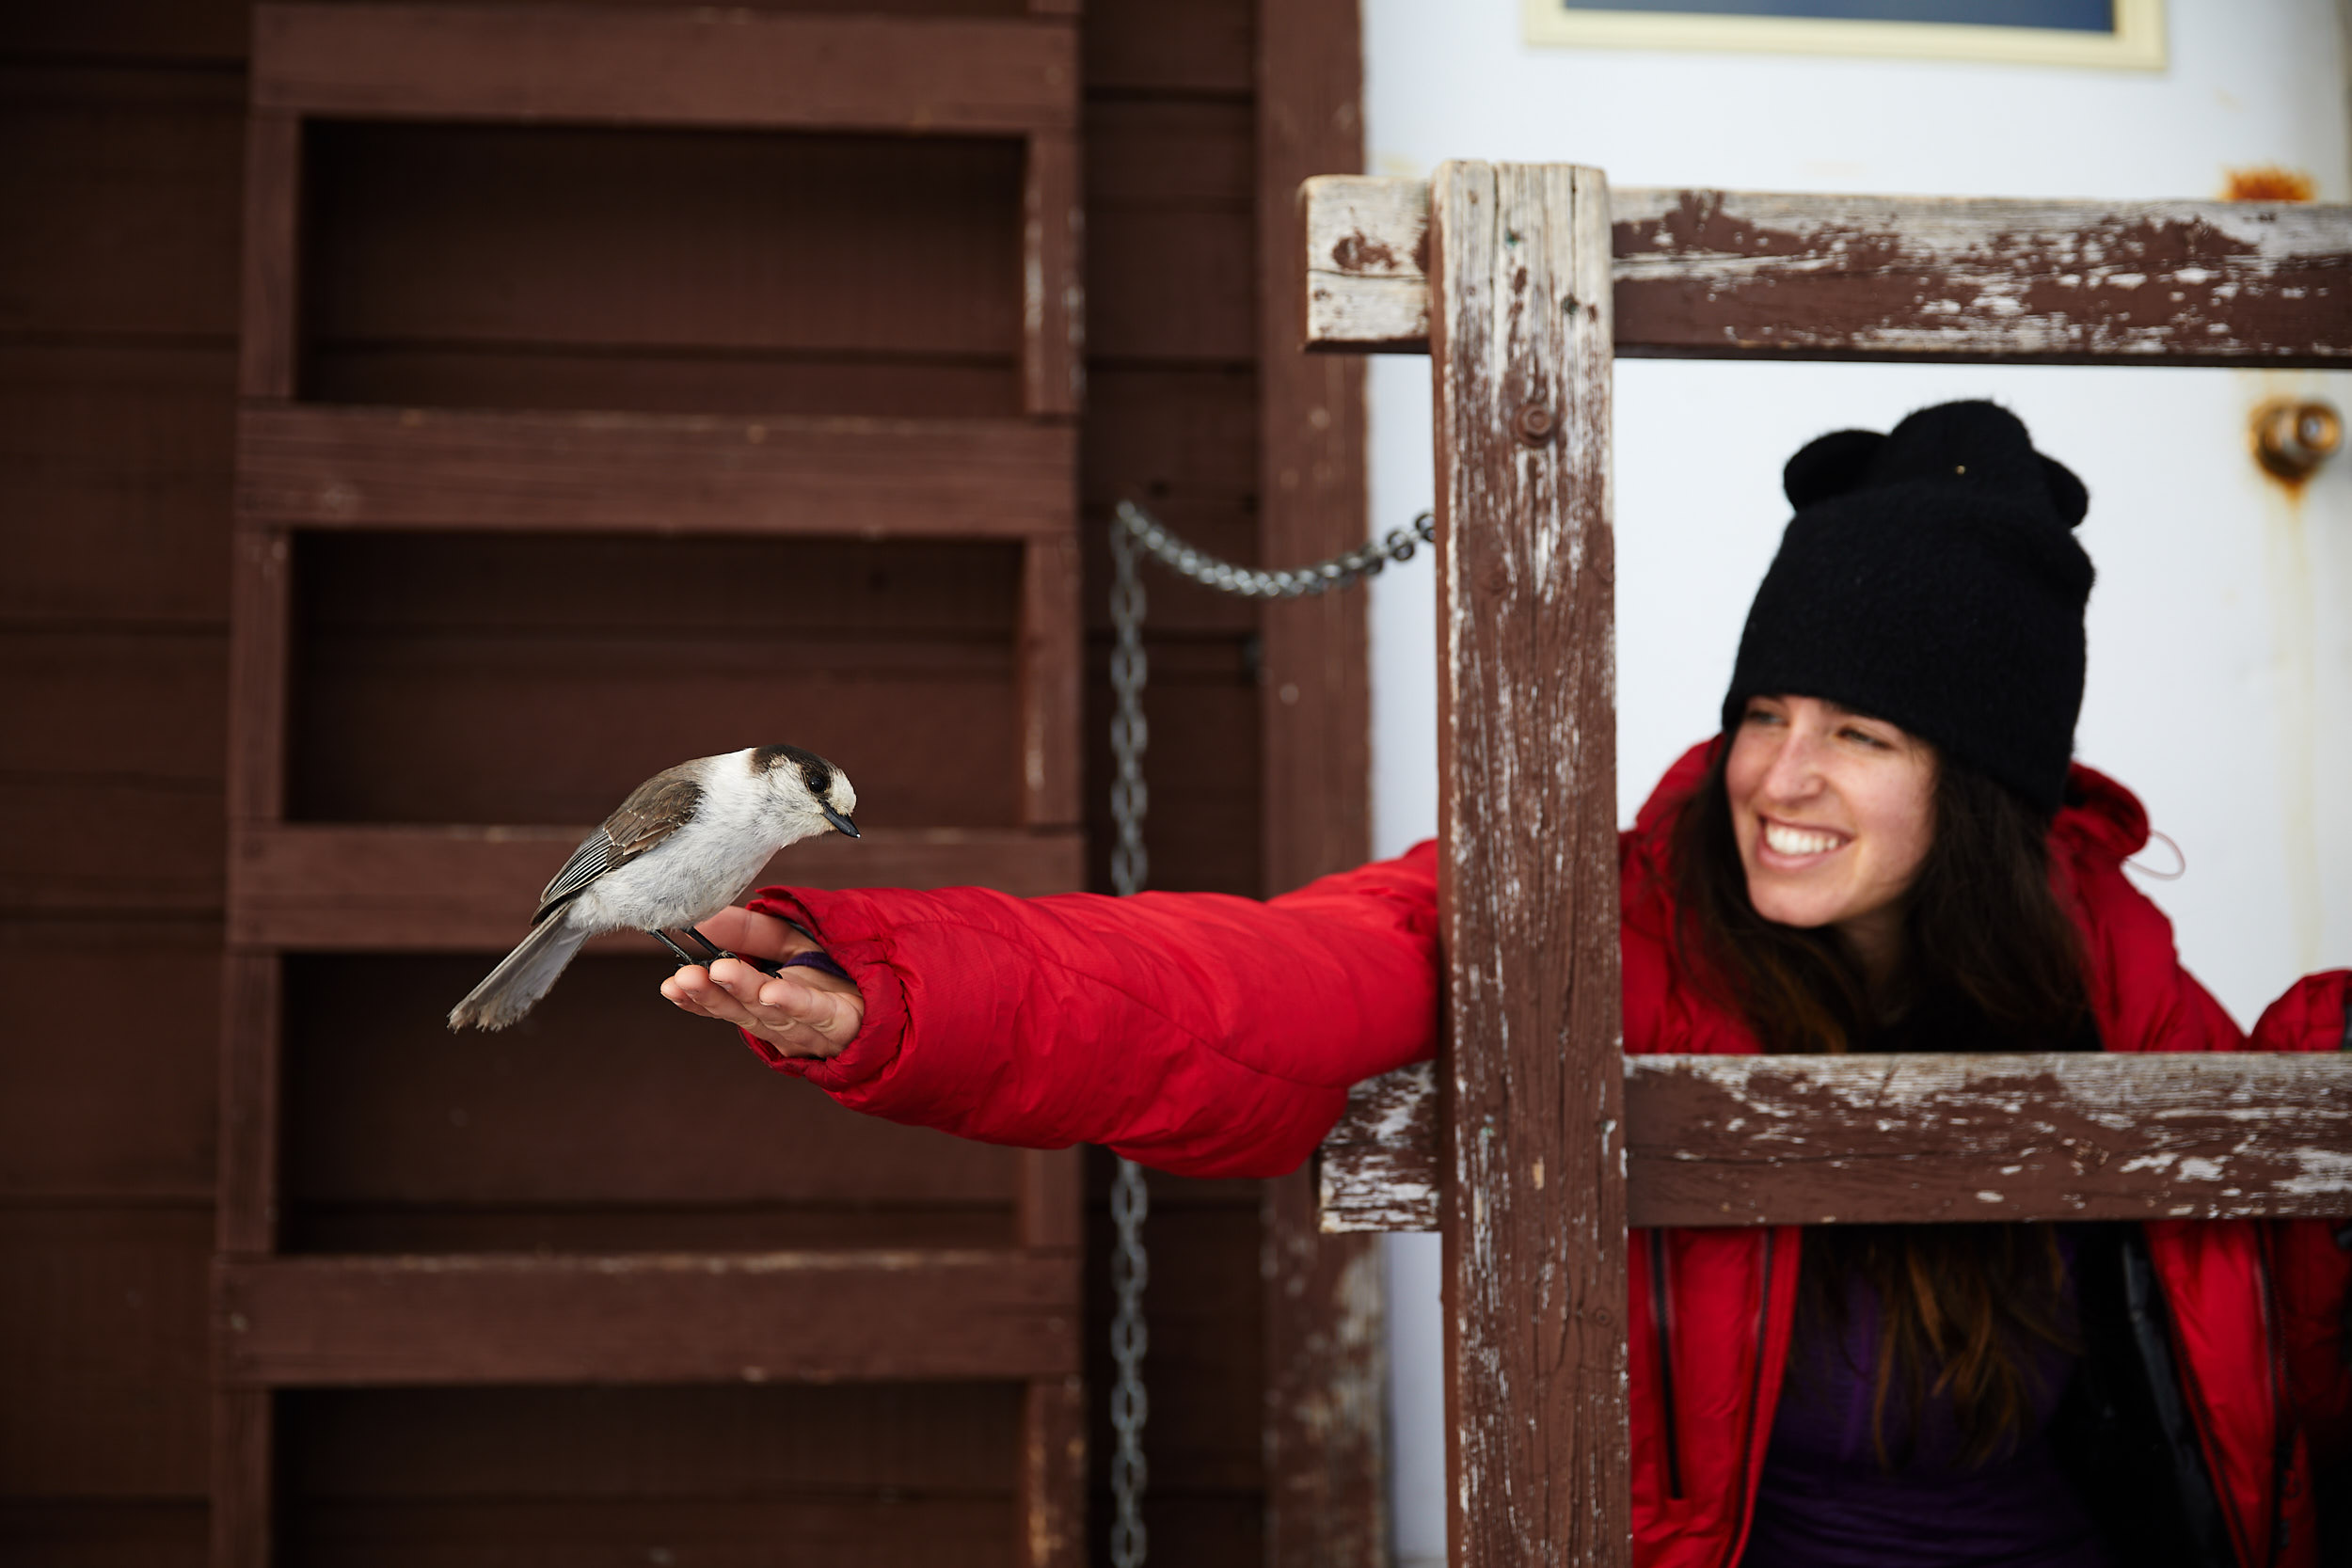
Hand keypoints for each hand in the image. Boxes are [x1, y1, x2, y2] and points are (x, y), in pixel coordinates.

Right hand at [658, 906, 863, 1058]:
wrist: (897, 992)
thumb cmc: (836, 970)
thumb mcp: (788, 941)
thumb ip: (747, 930)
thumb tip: (702, 917)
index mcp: (764, 1004)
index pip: (724, 1005)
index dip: (696, 999)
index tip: (670, 986)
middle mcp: (783, 1022)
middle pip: (743, 1009)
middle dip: (712, 994)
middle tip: (685, 977)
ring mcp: (812, 1026)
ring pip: (774, 1012)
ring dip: (745, 991)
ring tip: (720, 971)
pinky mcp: (843, 1021)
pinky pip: (817, 1011)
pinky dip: (794, 1001)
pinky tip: (773, 990)